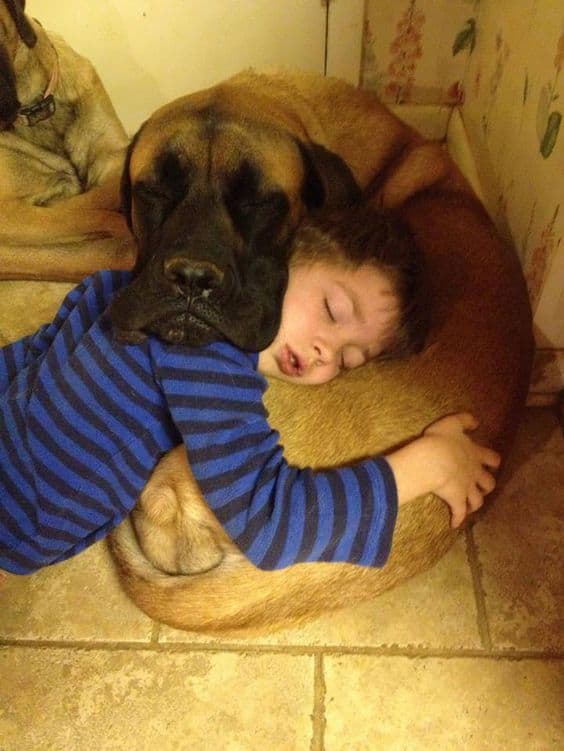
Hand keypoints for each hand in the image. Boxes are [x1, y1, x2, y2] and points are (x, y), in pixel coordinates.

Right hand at [423, 413, 500, 527]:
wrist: (432, 460)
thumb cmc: (440, 440)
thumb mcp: (452, 422)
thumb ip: (465, 420)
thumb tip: (477, 422)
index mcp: (475, 454)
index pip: (492, 458)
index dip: (493, 461)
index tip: (491, 463)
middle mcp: (475, 472)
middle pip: (489, 483)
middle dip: (487, 485)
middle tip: (482, 486)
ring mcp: (467, 488)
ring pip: (478, 500)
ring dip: (475, 504)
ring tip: (470, 506)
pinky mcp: (457, 500)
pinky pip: (459, 513)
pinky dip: (458, 519)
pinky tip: (455, 524)